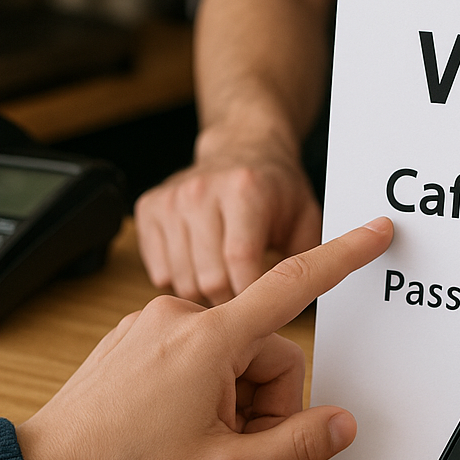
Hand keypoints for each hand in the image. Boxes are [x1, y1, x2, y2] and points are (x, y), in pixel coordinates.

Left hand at [17, 217, 391, 459]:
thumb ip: (296, 445)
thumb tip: (341, 423)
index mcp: (209, 338)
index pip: (294, 283)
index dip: (344, 256)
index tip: (376, 233)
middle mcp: (180, 316)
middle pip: (265, 347)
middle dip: (265, 400)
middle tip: (232, 446)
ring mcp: (154, 323)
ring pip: (232, 352)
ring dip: (233, 398)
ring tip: (197, 438)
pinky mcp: (138, 335)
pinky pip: (198, 351)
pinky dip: (204, 387)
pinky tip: (176, 422)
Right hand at [134, 123, 322, 303]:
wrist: (242, 149)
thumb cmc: (275, 190)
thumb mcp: (306, 218)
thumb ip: (311, 261)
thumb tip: (308, 304)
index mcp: (245, 189)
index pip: (240, 260)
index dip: (253, 296)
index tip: (265, 309)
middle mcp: (201, 190)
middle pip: (209, 278)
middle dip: (232, 303)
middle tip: (249, 299)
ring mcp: (170, 199)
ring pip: (182, 281)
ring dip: (206, 295)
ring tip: (227, 280)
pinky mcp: (148, 209)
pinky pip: (159, 273)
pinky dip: (181, 281)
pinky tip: (201, 267)